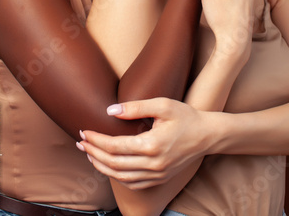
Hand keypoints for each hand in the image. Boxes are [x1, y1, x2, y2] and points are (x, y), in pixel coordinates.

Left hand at [78, 98, 209, 189]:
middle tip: (81, 142)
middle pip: (114, 164)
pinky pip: (132, 183)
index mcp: (152, 145)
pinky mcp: (160, 179)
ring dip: (101, 166)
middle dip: (93, 153)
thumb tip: (111, 111)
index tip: (85, 131)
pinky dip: (116, 177)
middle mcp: (153, 164)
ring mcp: (157, 175)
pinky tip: (108, 167)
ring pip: (120, 177)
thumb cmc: (186, 116)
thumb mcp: (163, 105)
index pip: (115, 146)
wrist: (207, 135)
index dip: (96, 140)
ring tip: (89, 154)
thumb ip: (136, 107)